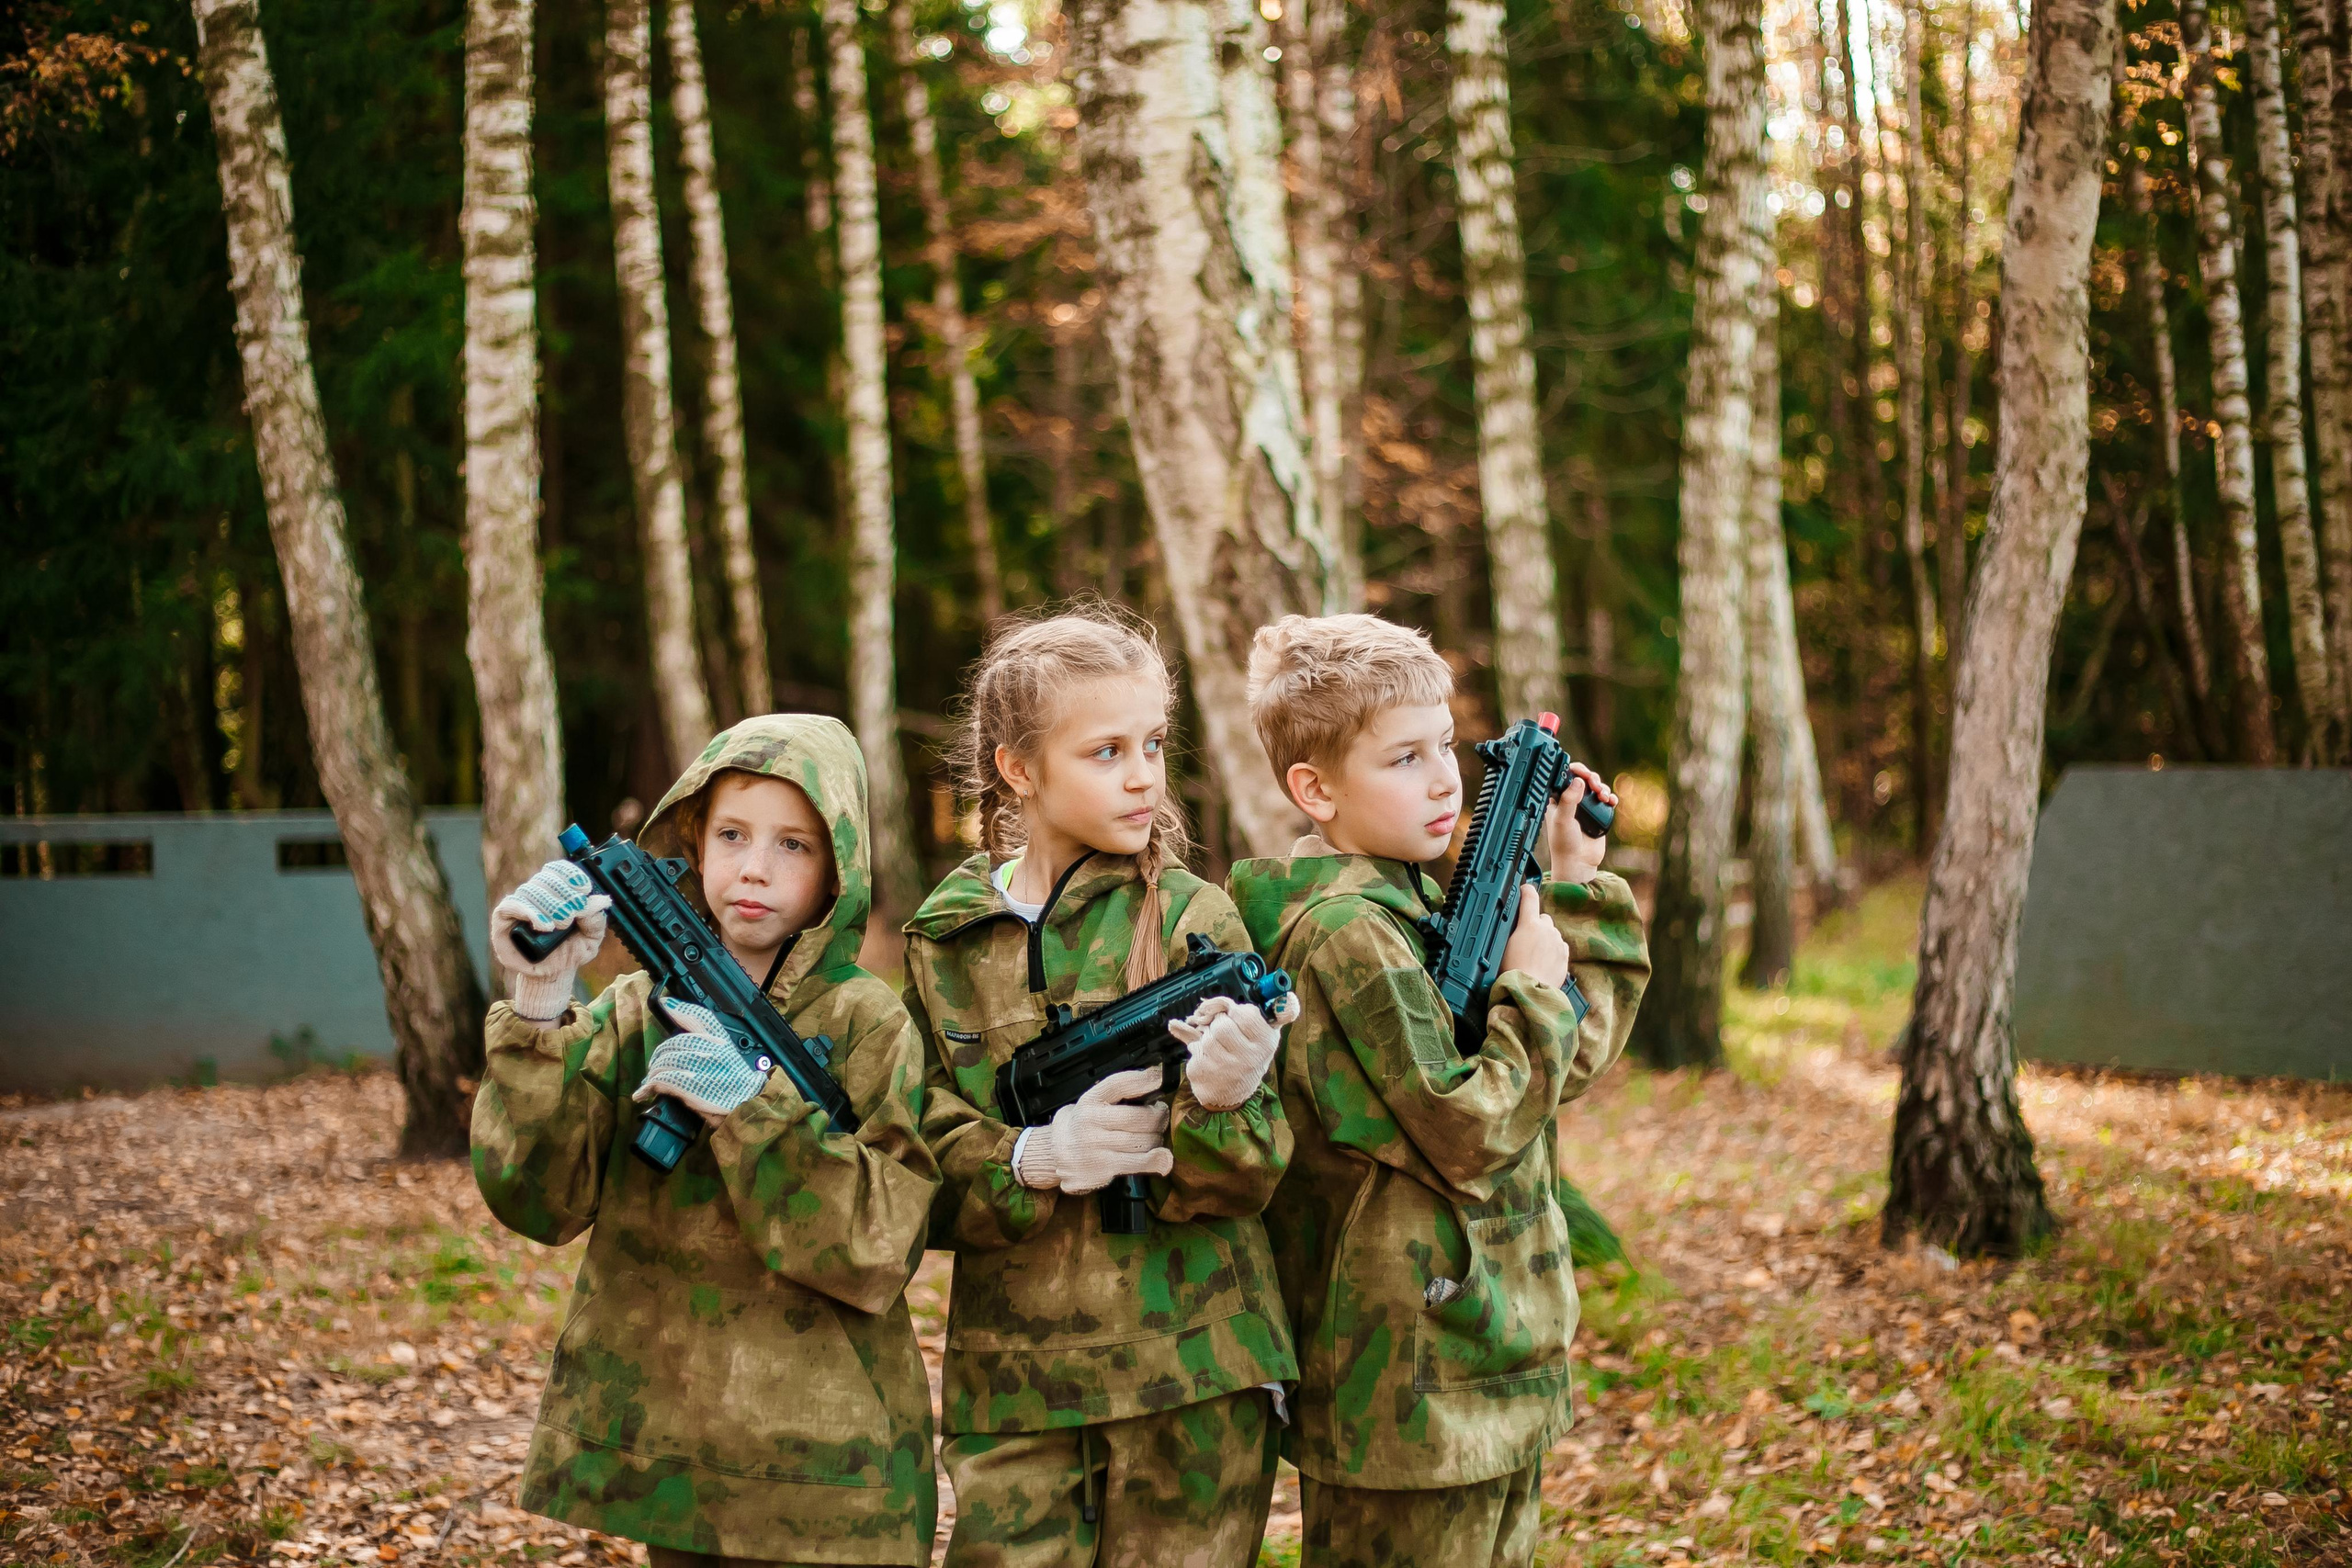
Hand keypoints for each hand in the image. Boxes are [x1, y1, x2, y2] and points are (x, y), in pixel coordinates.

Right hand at [492, 860, 611, 1020]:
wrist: (552, 974)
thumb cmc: (569, 952)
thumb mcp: (591, 938)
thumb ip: (596, 919)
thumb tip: (600, 901)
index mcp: (556, 892)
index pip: (559, 870)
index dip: (570, 874)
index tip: (584, 887)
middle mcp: (536, 894)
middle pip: (545, 878)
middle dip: (563, 894)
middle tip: (573, 914)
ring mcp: (518, 904)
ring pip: (530, 891)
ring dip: (548, 905)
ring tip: (561, 924)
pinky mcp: (503, 918)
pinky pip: (511, 906)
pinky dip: (529, 912)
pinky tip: (543, 925)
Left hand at [632, 998, 768, 1125]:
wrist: (747, 1108)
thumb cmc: (738, 1087)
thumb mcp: (730, 1060)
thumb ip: (711, 1047)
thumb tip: (684, 1039)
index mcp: (721, 1041)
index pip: (699, 1017)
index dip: (679, 1008)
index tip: (664, 1002)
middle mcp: (711, 1049)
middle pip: (673, 1043)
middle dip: (659, 1056)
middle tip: (656, 1067)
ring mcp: (701, 1066)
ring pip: (664, 1061)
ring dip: (653, 1074)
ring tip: (652, 1082)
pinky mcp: (691, 1084)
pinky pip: (662, 1079)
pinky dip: (649, 1087)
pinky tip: (644, 1093)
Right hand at [1013, 1066, 1173, 1194]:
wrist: (1053, 1154)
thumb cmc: (1079, 1126)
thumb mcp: (1088, 1104)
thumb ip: (1114, 1098)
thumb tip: (1151, 1087)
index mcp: (1089, 1100)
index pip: (1118, 1084)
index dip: (1143, 1079)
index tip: (1159, 1077)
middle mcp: (1091, 1121)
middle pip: (1139, 1116)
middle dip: (1158, 1116)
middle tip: (1160, 1115)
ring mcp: (1096, 1145)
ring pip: (1143, 1140)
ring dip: (1156, 1138)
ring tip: (1154, 1136)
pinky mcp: (1103, 1167)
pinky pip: (1138, 1162)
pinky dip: (1156, 1160)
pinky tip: (1164, 1159)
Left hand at [1169, 994, 1294, 1111]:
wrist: (1231, 1094)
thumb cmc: (1248, 1057)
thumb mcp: (1266, 1036)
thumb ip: (1277, 1014)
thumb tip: (1289, 997)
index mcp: (1265, 1042)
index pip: (1247, 1015)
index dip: (1236, 1011)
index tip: (1234, 1014)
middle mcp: (1248, 1057)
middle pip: (1223, 1024)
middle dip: (1219, 1022)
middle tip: (1223, 1031)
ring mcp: (1226, 1067)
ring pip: (1207, 1036)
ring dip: (1207, 1035)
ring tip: (1216, 1045)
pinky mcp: (1205, 1073)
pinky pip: (1195, 1047)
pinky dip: (1196, 1047)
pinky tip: (1206, 1056)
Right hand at [1497, 883, 1571, 991]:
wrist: (1529, 991)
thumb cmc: (1512, 971)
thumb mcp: (1504, 945)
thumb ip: (1513, 930)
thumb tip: (1514, 922)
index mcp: (1529, 924)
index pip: (1530, 897)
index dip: (1527, 891)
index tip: (1525, 889)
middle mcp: (1546, 930)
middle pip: (1543, 918)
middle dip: (1536, 924)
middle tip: (1526, 938)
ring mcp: (1557, 942)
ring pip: (1552, 933)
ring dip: (1545, 938)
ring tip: (1534, 954)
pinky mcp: (1565, 955)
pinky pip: (1559, 946)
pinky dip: (1553, 950)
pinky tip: (1544, 961)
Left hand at [1546, 763, 1615, 885]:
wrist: (1579, 862)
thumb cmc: (1564, 843)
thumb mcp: (1562, 819)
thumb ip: (1569, 800)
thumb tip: (1578, 781)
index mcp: (1557, 798)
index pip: (1565, 776)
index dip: (1575, 771)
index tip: (1583, 773)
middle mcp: (1571, 800)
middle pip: (1583, 778)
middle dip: (1591, 778)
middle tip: (1594, 784)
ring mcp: (1585, 807)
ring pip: (1596, 787)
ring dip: (1602, 787)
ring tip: (1603, 796)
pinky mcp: (1598, 814)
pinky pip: (1606, 799)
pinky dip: (1611, 797)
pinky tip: (1611, 801)